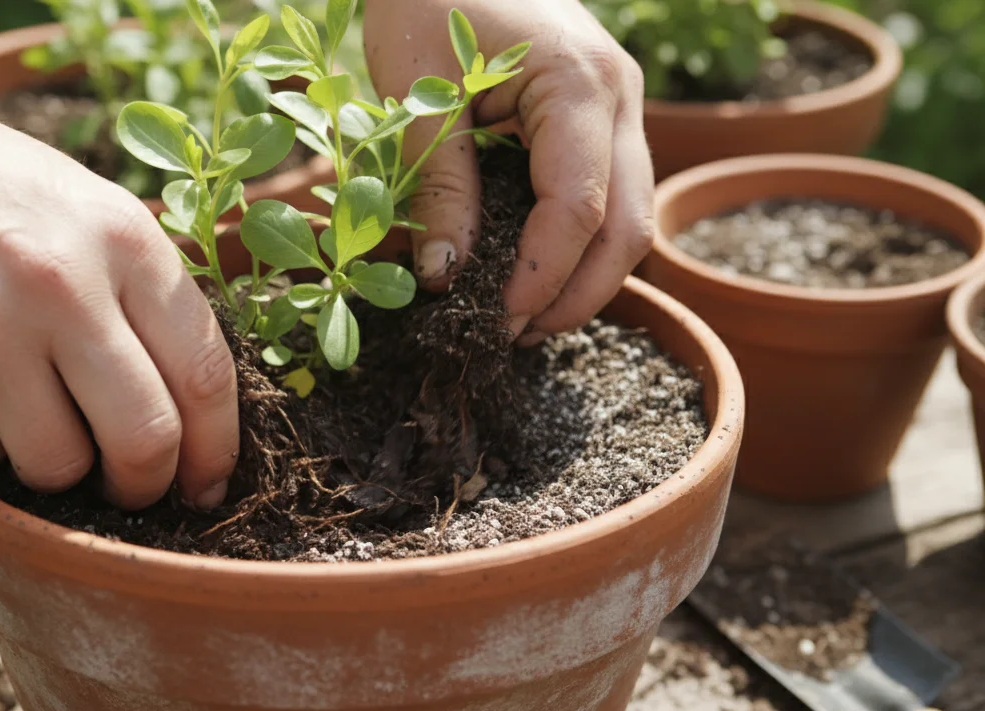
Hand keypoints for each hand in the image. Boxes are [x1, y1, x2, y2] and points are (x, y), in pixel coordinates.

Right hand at [0, 71, 238, 509]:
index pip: (204, 374)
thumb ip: (145, 295)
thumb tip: (198, 416)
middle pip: (145, 440)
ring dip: (54, 468)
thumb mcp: (88, 210)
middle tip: (130, 490)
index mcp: (124, 240)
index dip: (215, 451)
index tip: (205, 484)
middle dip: (146, 487)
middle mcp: (61, 283)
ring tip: (31, 418)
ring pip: (57, 466)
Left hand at [364, 0, 654, 342]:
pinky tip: (535, 273)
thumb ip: (438, 188)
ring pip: (632, 217)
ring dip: (585, 277)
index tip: (494, 322)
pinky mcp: (603, 118)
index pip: (579, 209)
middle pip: (629, 226)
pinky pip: (612, 196)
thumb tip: (445, 280)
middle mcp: (620, 97)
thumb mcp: (418, 96)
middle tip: (512, 337)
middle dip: (576, 294)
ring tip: (522, 317)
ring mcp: (621, 106)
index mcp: (580, 85)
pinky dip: (582, 246)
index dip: (541, 278)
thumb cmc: (428, 0)